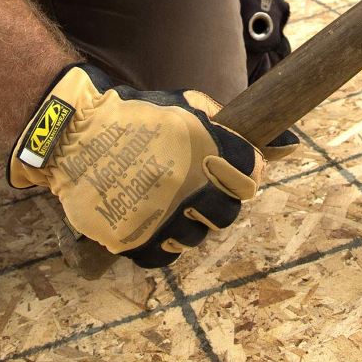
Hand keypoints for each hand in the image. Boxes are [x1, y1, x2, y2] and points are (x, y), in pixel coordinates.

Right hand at [8, 64, 263, 267]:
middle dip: (219, 202)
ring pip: (194, 239)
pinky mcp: (130, 238)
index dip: (245, 173)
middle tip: (199, 191)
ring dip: (187, 224)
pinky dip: (160, 245)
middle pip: (227, 214)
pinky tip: (152, 224)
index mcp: (202, 151)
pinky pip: (161, 257)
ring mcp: (158, 217)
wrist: (73, 131)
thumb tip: (287, 144)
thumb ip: (228, 124)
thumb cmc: (133, 114)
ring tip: (168, 204)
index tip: (232, 171)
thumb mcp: (184, 104)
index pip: (250, 176)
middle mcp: (185, 187)